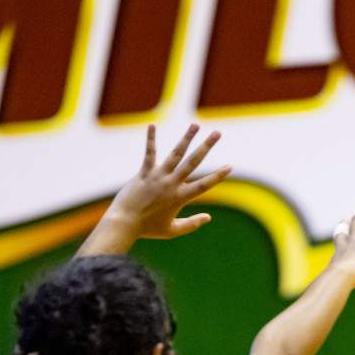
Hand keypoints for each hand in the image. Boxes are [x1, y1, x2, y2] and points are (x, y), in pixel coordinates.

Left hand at [79, 124, 231, 255]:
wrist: (125, 223)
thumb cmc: (148, 228)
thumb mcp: (172, 230)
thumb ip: (191, 224)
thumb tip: (208, 217)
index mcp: (180, 198)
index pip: (204, 185)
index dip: (218, 176)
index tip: (230, 166)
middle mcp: (171, 184)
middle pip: (193, 162)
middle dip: (206, 146)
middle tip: (217, 133)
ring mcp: (157, 177)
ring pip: (175, 154)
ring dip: (186, 138)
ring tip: (196, 125)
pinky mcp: (143, 173)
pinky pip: (149, 153)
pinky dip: (151, 139)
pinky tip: (152, 125)